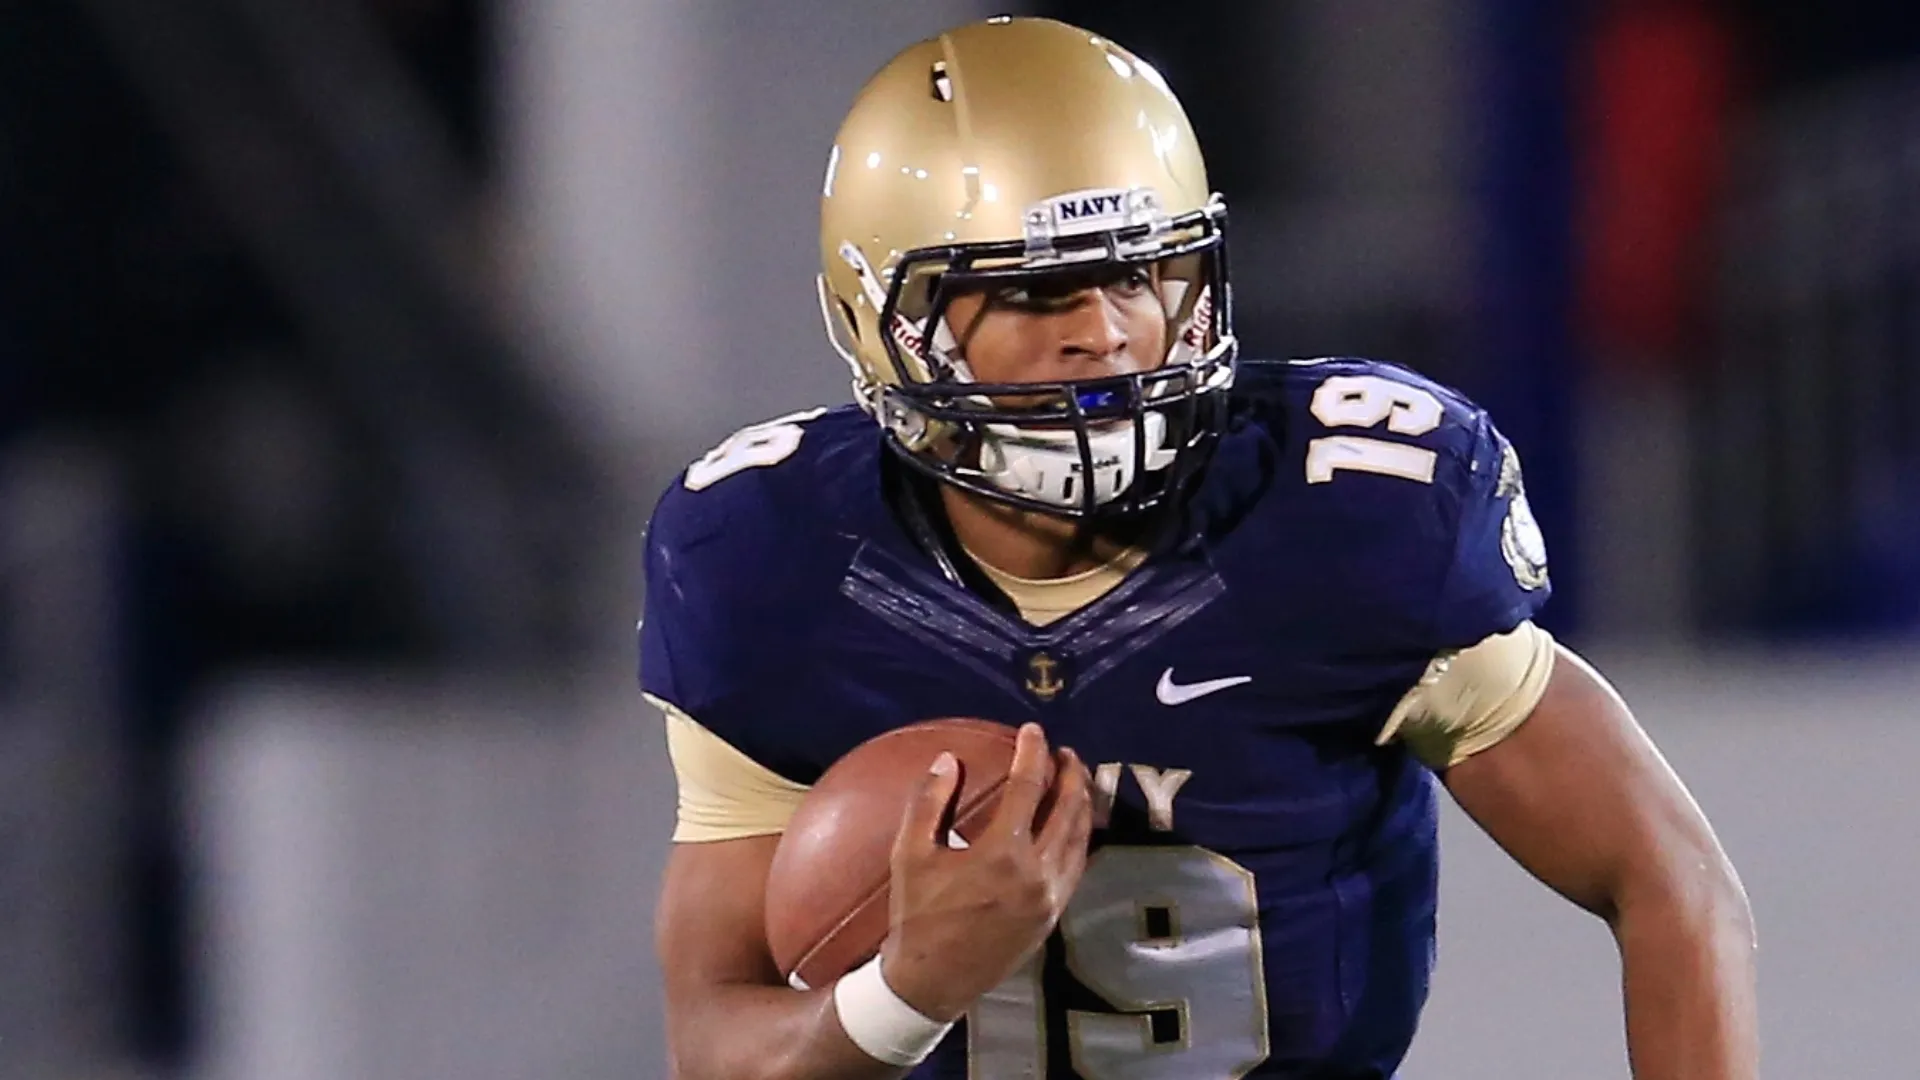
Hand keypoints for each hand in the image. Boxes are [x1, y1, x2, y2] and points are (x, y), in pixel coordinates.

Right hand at [879, 722, 1092, 1021]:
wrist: (932, 983)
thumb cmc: (916, 916)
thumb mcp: (910, 856)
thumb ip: (929, 803)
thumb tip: (948, 760)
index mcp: (1002, 854)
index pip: (1028, 787)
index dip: (1033, 752)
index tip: (1033, 730)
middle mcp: (1037, 874)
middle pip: (1069, 810)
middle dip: (1071, 774)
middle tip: (1065, 752)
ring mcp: (1050, 898)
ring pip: (1080, 840)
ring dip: (1081, 805)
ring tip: (1075, 782)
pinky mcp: (1053, 916)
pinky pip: (1077, 867)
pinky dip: (1079, 839)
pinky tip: (1071, 827)